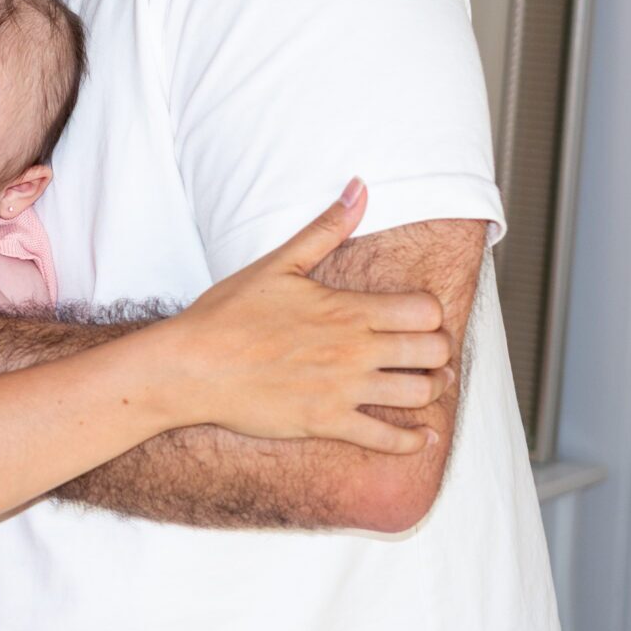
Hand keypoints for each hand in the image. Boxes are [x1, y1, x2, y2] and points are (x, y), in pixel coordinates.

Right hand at [168, 181, 447, 451]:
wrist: (192, 366)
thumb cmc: (229, 313)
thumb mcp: (280, 262)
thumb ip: (327, 227)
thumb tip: (360, 187)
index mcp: (347, 310)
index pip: (425, 311)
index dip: (432, 314)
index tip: (420, 317)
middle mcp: (354, 351)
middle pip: (432, 353)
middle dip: (439, 351)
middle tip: (430, 351)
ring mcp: (343, 390)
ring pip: (418, 395)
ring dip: (432, 389)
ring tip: (429, 383)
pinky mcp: (326, 422)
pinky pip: (385, 440)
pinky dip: (411, 442)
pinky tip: (419, 437)